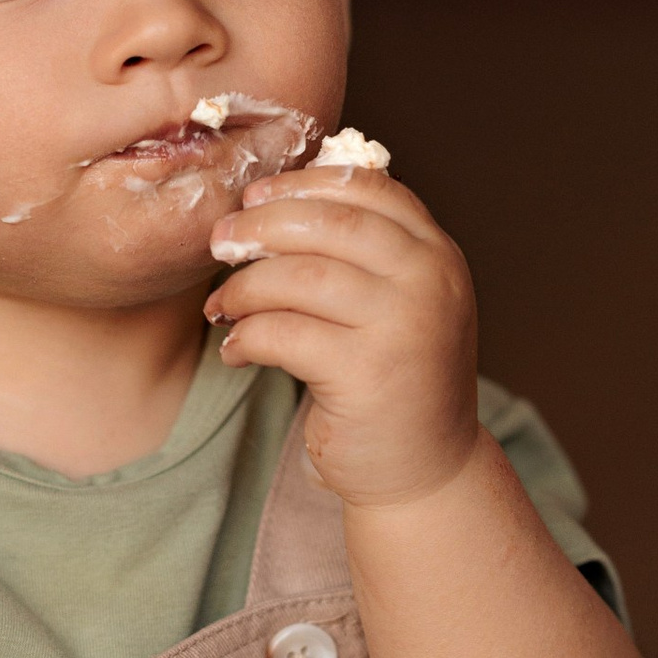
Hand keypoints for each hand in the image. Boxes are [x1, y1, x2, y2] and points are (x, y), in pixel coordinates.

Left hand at [203, 159, 477, 508]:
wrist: (424, 473)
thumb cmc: (394, 380)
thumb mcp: (398, 305)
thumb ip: (363, 255)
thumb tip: (272, 204)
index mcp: (437, 254)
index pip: (368, 189)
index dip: (303, 185)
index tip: (255, 198)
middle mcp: (430, 282)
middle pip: (330, 223)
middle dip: (262, 227)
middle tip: (220, 243)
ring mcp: (405, 327)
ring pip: (300, 277)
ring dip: (245, 287)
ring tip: (222, 307)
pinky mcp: (368, 374)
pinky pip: (284, 334)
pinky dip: (247, 338)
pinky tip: (235, 350)